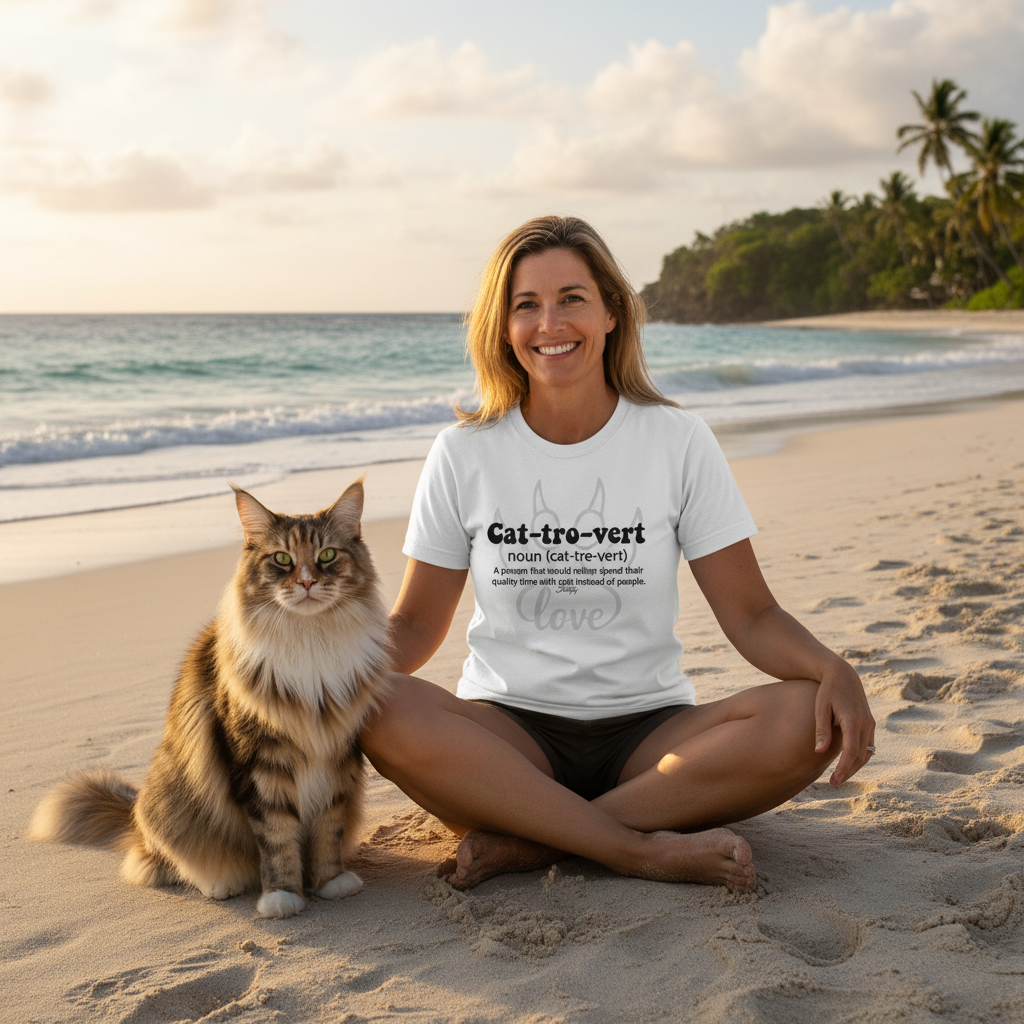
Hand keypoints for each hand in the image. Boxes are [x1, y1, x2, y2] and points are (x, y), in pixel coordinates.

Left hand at [814, 659, 874, 785]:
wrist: (842, 674)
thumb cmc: (827, 690)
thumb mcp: (820, 708)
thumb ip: (821, 730)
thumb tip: (819, 752)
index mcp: (853, 719)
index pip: (851, 751)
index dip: (843, 769)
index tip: (833, 781)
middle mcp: (866, 723)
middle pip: (861, 756)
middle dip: (848, 772)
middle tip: (833, 783)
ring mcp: (870, 724)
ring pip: (867, 753)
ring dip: (855, 767)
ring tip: (839, 777)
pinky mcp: (870, 724)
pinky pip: (868, 746)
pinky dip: (859, 757)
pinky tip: (847, 764)